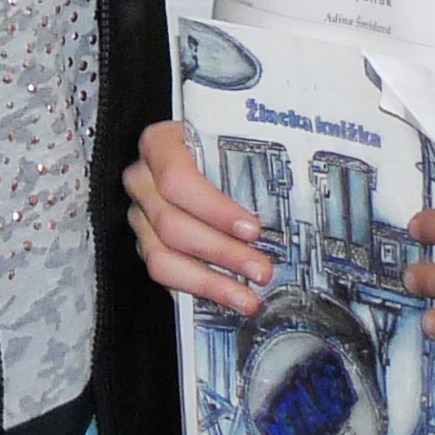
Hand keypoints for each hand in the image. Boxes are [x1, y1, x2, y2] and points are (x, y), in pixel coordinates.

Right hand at [124, 119, 273, 314]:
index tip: (252, 230)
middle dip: (222, 252)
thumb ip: (252, 160)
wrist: (204, 150)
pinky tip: (228, 298)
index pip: (177, 178)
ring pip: (162, 257)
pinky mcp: (146, 243)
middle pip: (171, 224)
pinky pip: (165, 275)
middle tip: (261, 269)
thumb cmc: (225, 142)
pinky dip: (198, 290)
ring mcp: (139, 215)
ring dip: (209, 282)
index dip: (214, 209)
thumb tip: (295, 195)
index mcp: (159, 144)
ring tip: (247, 298)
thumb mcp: (235, 136)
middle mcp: (142, 180)